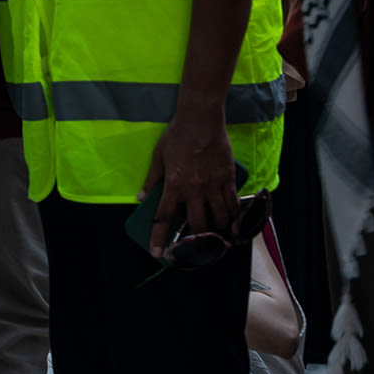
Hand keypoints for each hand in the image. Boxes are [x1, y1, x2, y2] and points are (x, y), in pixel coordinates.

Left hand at [145, 106, 239, 257]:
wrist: (201, 119)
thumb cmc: (177, 135)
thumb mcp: (158, 155)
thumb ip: (151, 178)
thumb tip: (141, 198)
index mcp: (174, 184)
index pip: (165, 217)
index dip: (159, 238)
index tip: (157, 254)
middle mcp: (194, 189)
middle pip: (196, 224)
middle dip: (194, 240)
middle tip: (193, 248)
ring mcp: (213, 185)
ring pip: (218, 218)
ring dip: (215, 229)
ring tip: (214, 235)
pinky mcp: (228, 178)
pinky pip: (233, 203)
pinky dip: (232, 214)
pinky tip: (231, 219)